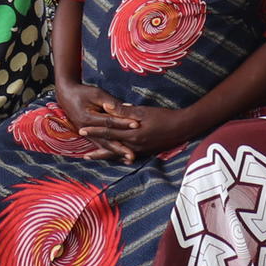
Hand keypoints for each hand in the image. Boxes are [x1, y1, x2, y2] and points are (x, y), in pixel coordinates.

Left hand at [75, 100, 197, 163]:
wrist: (183, 127)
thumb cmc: (164, 116)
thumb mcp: (143, 111)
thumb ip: (123, 110)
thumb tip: (106, 107)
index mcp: (132, 134)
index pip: (109, 132)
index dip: (94, 131)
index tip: (81, 131)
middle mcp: (135, 145)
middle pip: (111, 148)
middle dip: (97, 150)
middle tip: (83, 154)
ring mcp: (141, 150)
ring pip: (119, 154)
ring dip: (106, 155)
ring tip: (94, 157)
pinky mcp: (146, 152)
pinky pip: (129, 155)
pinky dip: (119, 156)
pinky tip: (114, 158)